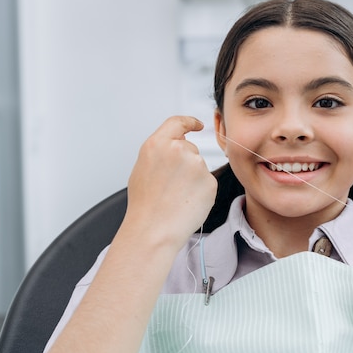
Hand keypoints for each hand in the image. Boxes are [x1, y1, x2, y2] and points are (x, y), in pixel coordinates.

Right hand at [123, 116, 217, 249]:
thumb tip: (173, 146)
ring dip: (193, 178)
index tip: (198, 125)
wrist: (154, 230)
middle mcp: (179, 150)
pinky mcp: (210, 181)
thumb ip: (160, 152)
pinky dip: (201, 191)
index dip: (190, 122)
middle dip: (185, 163)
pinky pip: (207, 182)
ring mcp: (197, 164)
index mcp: (158, 144)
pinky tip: (187, 202)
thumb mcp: (143, 168)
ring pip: (199, 167)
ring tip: (176, 196)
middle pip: (190, 149)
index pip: (178, 122)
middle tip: (172, 185)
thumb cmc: (145, 205)